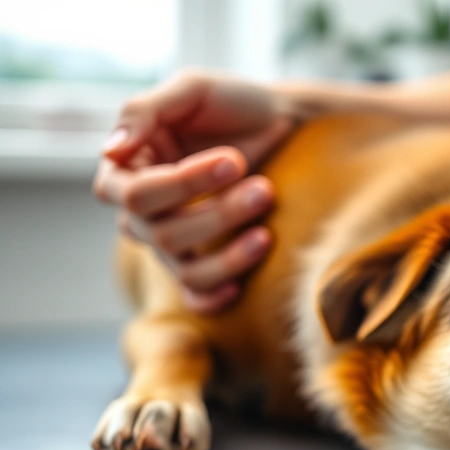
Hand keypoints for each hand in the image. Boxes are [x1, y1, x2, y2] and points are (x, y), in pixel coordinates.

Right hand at [93, 71, 295, 312]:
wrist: (279, 122)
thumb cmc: (230, 103)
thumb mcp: (189, 89)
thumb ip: (144, 111)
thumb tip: (110, 152)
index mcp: (126, 170)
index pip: (136, 195)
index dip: (184, 183)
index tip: (233, 160)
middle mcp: (141, 212)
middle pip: (163, 234)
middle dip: (218, 214)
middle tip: (264, 190)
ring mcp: (170, 240)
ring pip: (185, 269)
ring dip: (228, 257)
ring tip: (266, 235)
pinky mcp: (202, 259)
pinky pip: (194, 295)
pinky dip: (212, 298)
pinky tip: (239, 288)